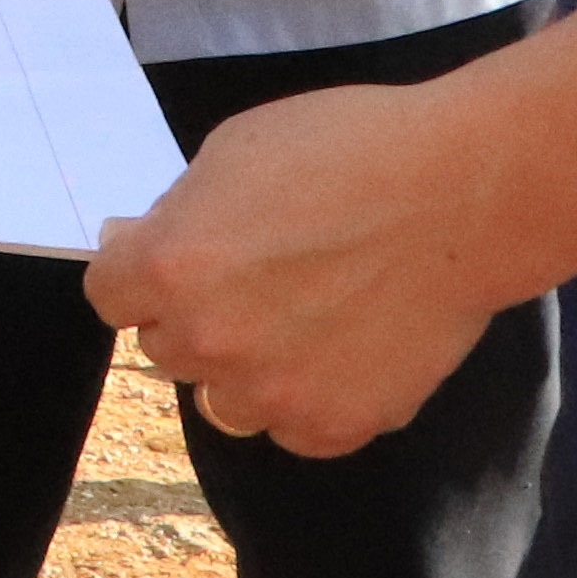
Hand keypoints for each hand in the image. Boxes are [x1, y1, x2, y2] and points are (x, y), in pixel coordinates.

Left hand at [82, 79, 520, 458]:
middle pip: (165, 347)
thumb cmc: (351, 150)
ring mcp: (272, 394)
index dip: (141, 273)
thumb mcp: (234, 152)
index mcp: (172, 268)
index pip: (111, 295)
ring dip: (250, 366)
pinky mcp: (334, 426)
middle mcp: (210, 342)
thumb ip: (176, 215)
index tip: (173, 260)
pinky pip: (293, 427)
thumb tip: (133, 246)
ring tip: (313, 313)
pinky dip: (311, 396)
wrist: (466, 194)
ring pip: (225, 399)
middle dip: (197, 315)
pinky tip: (349, 345)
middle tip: (263, 276)